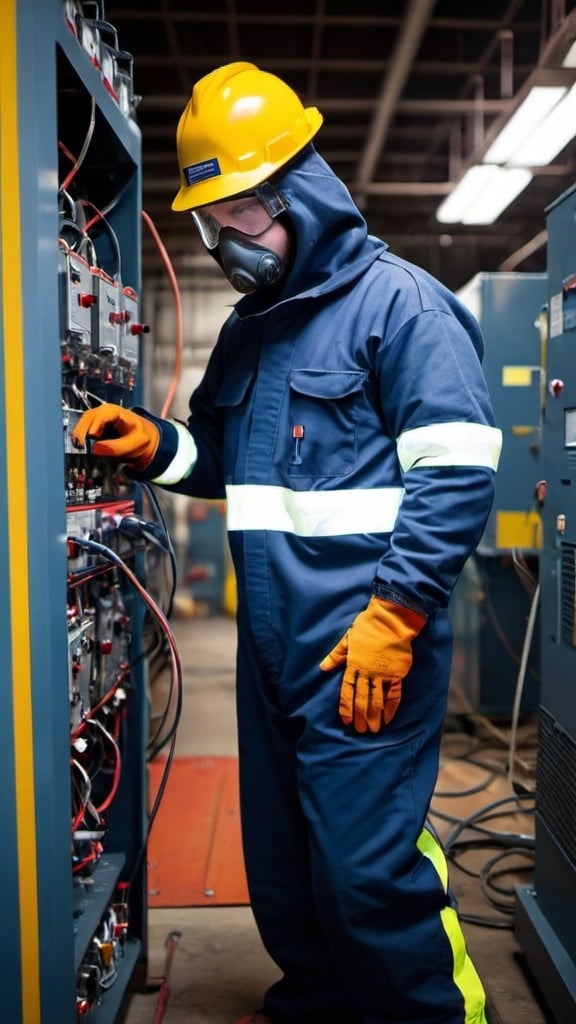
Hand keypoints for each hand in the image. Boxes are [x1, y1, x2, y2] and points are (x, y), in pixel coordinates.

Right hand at [71, 404, 159, 472]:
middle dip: (82, 429)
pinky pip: (84, 430)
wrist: (144, 441)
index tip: (92, 435)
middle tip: (80, 443)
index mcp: (116, 412)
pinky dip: (81, 437)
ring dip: (79, 433)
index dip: (96, 424)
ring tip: (79, 446)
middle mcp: (104, 413)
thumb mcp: (134, 443)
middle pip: (88, 416)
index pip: (102, 414)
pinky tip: (81, 445)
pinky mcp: (94, 429)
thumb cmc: (141, 438)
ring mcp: (98, 420)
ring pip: (83, 423)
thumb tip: (96, 448)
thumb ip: (117, 448)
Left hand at [319, 596, 425, 731]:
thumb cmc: (367, 627)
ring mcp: (383, 674)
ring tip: (374, 730)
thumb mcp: (347, 639)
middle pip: (362, 699)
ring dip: (375, 716)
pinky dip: (391, 708)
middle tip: (361, 731)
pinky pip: (394, 695)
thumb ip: (336, 655)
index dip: (346, 708)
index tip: (346, 722)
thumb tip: (323, 667)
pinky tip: (388, 718)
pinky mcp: (397, 674)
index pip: (347, 691)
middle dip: (361, 717)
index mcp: (354, 665)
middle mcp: (368, 673)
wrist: (391, 620)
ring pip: (377, 700)